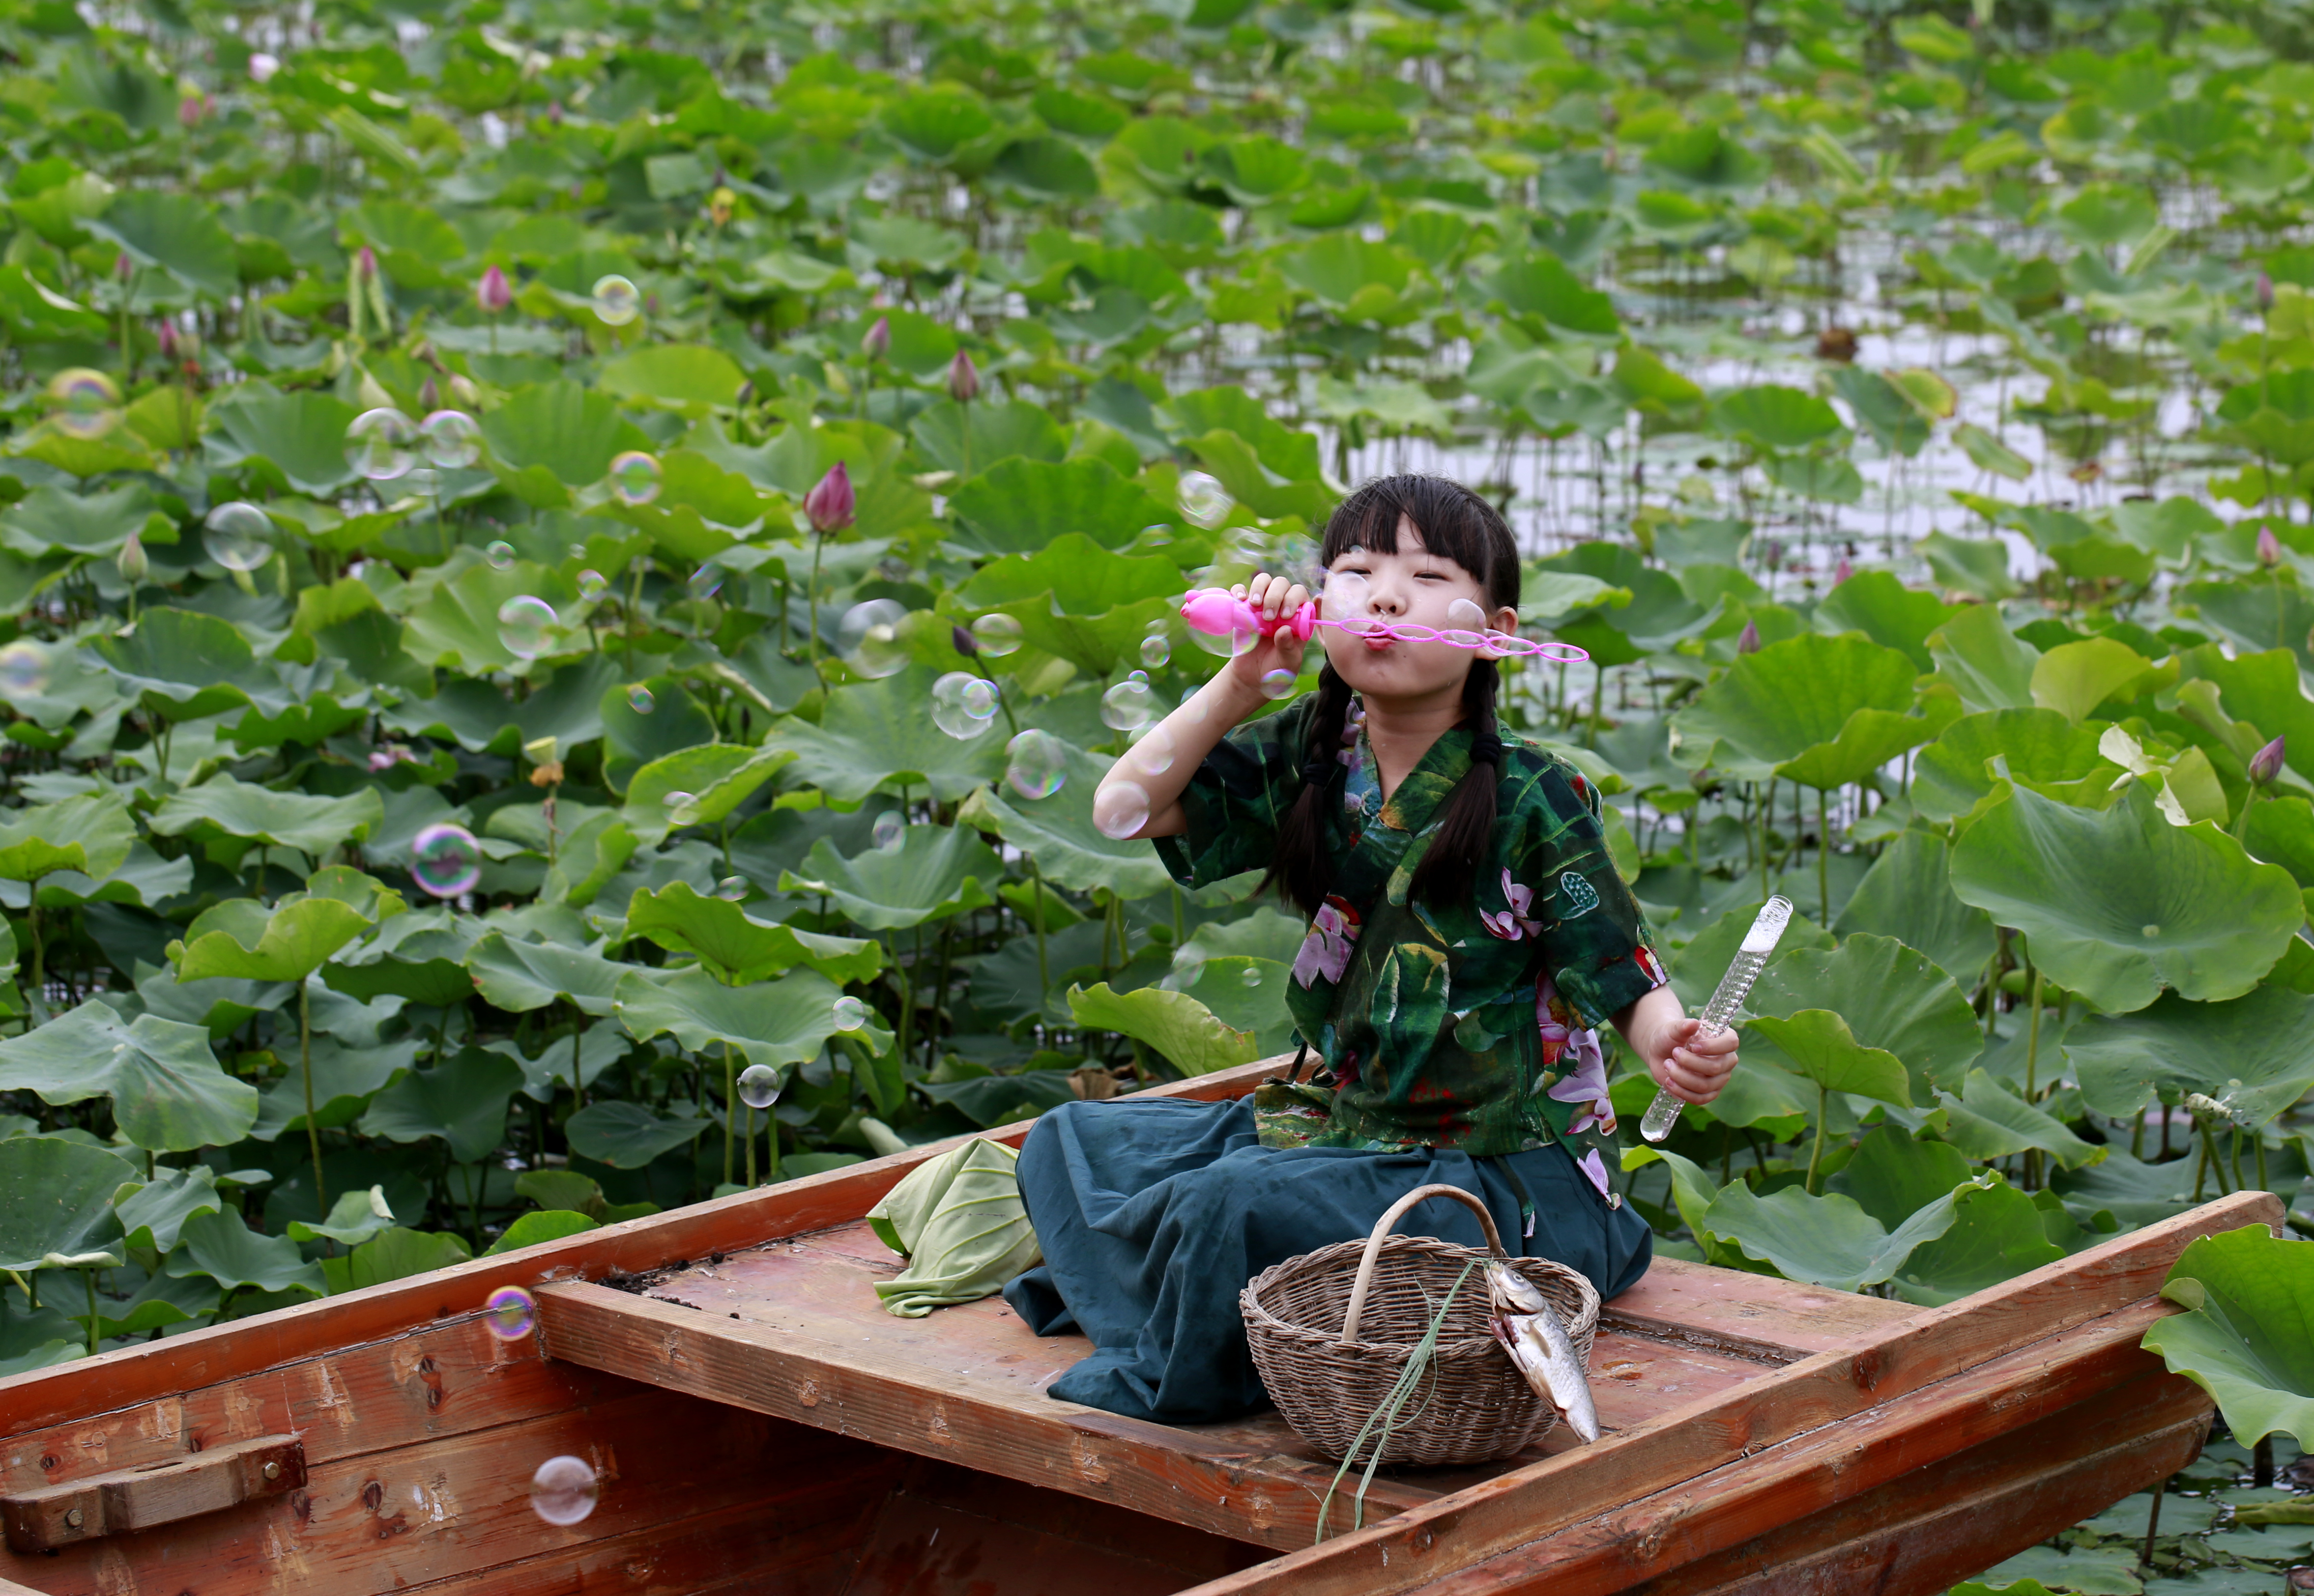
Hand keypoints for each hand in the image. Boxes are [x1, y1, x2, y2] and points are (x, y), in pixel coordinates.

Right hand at [1225, 570, 1309, 696]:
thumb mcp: (1287, 663)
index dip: (1294, 599)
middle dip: (1276, 596)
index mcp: (1298, 618)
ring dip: (1260, 588)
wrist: (1252, 678)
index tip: (1285, 616)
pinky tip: (1240, 600)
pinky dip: (1239, 590)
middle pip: (1282, 584)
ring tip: (1255, 605)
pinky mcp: (1243, 609)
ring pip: (1264, 581)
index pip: (1301, 595)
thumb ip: (1288, 648)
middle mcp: (1281, 607)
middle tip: (1268, 617)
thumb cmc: (1276, 671)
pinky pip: (1241, 590)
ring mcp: (1262, 606)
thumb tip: (1284, 630)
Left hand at [1617, 985, 1739, 1105]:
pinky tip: (1669, 1081)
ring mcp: (1719, 1079)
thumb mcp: (1673, 1029)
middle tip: (1673, 1052)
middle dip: (1689, 1062)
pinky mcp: (1708, 1093)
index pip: (1731, 1043)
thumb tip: (1693, 1023)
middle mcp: (1726, 1061)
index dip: (1713, 1047)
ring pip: (1705, 1085)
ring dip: (1681, 1077)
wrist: (1661, 1052)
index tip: (1692, 1046)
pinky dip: (1682, 1092)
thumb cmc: (1671, 1037)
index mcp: (1724, 1040)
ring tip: (1667, 1065)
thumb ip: (1682, 1026)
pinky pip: (1699, 1099)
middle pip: (1716, 1067)